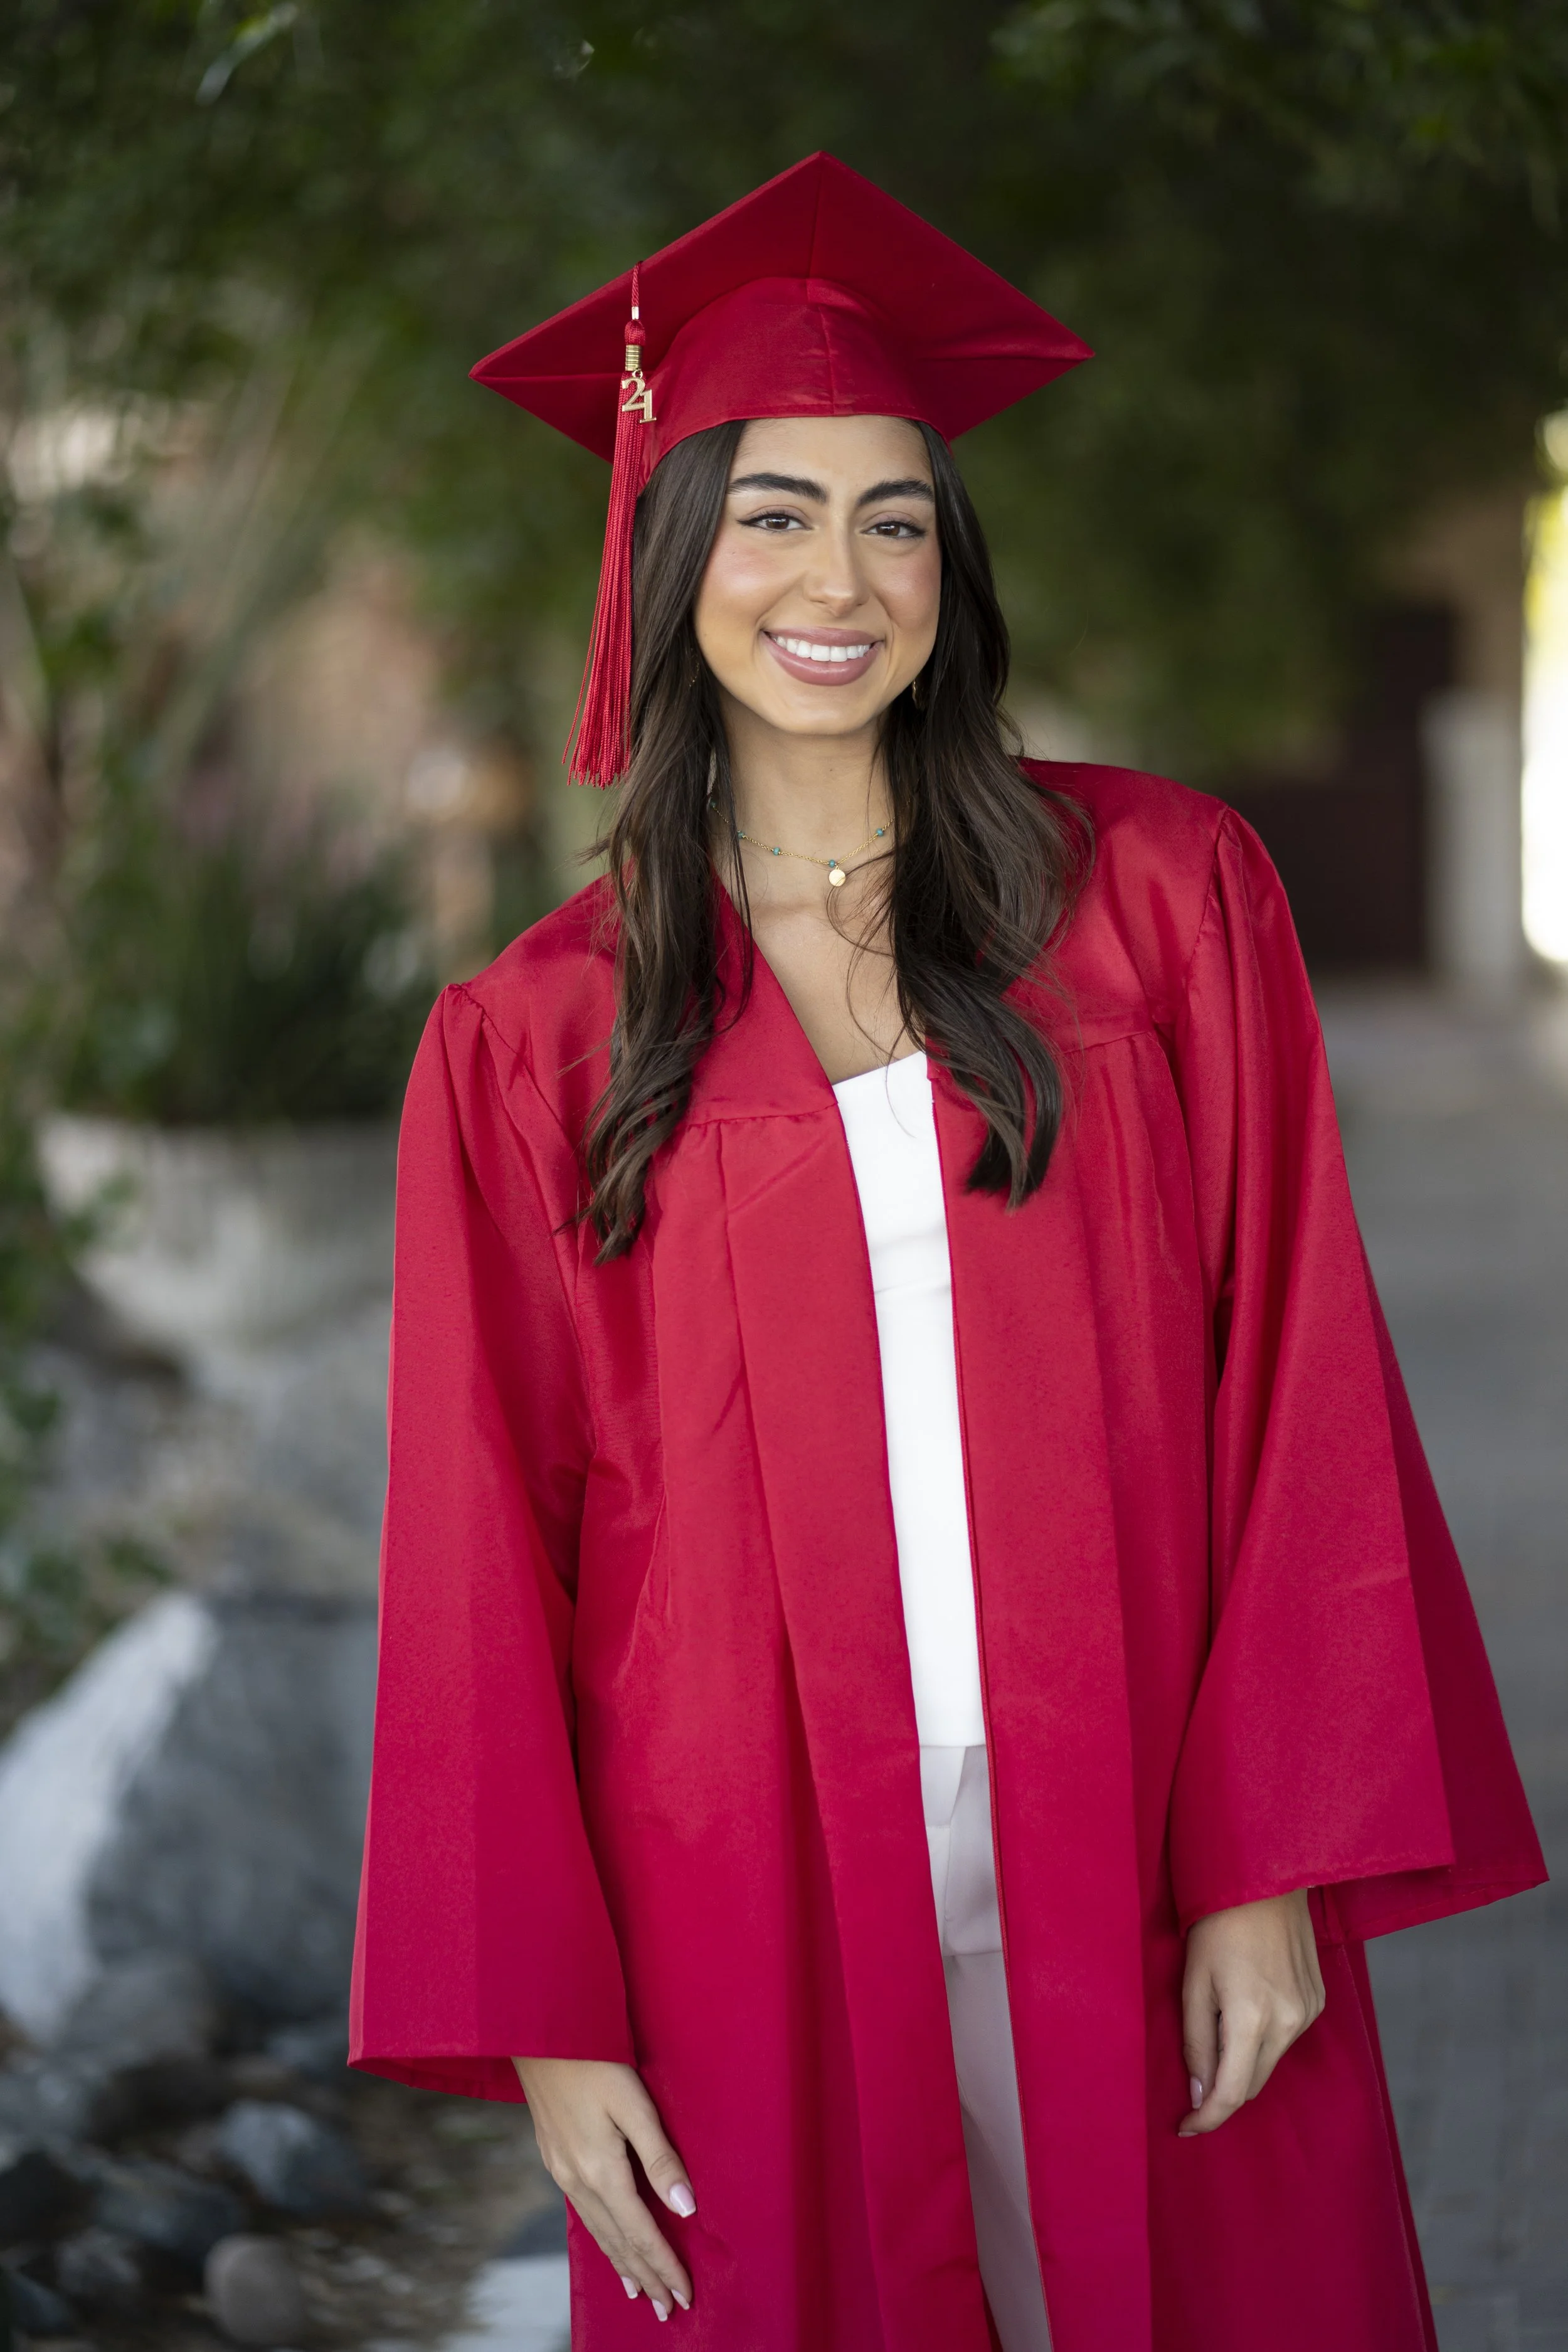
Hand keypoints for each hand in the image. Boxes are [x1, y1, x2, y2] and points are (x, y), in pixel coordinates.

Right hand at [512, 2056, 695, 2316]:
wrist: (539, 2035)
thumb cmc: (594, 2060)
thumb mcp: (634, 2102)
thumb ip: (660, 2155)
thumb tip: (686, 2207)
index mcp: (601, 2170)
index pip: (641, 2232)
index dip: (664, 2265)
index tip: (685, 2294)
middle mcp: (578, 2180)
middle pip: (618, 2243)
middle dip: (646, 2277)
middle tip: (668, 2309)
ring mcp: (562, 2172)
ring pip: (599, 2233)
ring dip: (622, 2265)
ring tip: (640, 2293)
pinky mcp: (555, 2160)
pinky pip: (584, 2216)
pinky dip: (602, 2241)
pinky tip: (608, 2246)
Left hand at [1178, 1889, 1324, 2135]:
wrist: (1266, 1876)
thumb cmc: (1217, 1922)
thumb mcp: (1192, 1981)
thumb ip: (1195, 2042)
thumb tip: (1199, 2092)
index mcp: (1252, 2018)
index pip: (1233, 2092)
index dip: (1207, 2118)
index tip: (1185, 2128)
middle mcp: (1289, 2022)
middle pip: (1253, 2083)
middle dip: (1223, 2087)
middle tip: (1195, 2073)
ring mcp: (1309, 2011)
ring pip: (1270, 2061)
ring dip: (1244, 2057)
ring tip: (1220, 2015)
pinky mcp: (1318, 2000)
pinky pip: (1286, 2036)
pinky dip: (1263, 2035)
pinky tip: (1248, 2001)